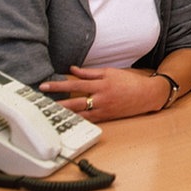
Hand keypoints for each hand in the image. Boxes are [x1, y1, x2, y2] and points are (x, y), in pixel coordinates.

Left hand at [38, 66, 164, 122]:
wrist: (147, 95)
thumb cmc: (130, 82)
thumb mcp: (110, 72)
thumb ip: (90, 72)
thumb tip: (72, 70)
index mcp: (101, 84)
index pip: (75, 84)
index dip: (58, 85)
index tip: (45, 86)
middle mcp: (101, 99)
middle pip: (74, 101)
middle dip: (57, 102)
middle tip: (42, 104)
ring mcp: (103, 110)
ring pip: (79, 114)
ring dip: (64, 114)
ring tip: (50, 114)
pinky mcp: (106, 118)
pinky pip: (88, 120)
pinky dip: (76, 120)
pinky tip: (66, 120)